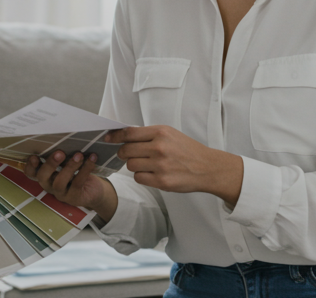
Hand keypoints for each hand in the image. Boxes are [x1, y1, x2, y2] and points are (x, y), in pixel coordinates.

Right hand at [25, 150, 116, 220]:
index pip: (31, 173)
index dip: (30, 166)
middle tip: (60, 153)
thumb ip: (62, 154)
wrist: (96, 190)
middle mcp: (50, 185)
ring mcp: (61, 194)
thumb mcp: (68, 162)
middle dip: (50, 164)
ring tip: (79, 155)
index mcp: (45, 175)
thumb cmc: (78, 171)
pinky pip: (77, 183)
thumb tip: (63, 135)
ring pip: (59, 182)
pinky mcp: (74, 198)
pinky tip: (91, 159)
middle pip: (42, 177)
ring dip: (69, 167)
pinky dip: (85, 169)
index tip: (35, 156)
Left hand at [110, 126, 243, 205]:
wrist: (207, 167)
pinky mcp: (162, 182)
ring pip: (131, 165)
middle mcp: (160, 148)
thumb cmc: (186, 150)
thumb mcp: (169, 134)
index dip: (115, 136)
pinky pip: (139, 178)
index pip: (129, 133)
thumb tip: (122, 135)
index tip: (108, 138)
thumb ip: (147, 135)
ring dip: (134, 165)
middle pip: (126, 150)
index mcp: (161, 132)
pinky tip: (152, 173)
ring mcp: (161, 165)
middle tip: (131, 154)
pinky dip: (142, 176)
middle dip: (125, 153)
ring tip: (147, 164)